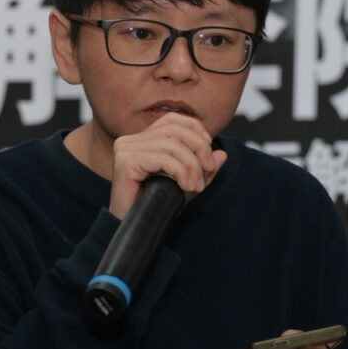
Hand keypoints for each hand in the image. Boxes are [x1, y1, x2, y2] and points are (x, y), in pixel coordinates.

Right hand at [109, 113, 226, 218]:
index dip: (196, 131)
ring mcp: (126, 149)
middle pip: (175, 130)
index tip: (208, 154)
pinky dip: (180, 171)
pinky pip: (162, 158)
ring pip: (171, 145)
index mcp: (143, 139)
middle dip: (199, 149)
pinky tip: (185, 187)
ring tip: (196, 186)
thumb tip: (222, 154)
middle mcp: (131, 140)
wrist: (133, 228)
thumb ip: (203, 168)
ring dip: (192, 166)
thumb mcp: (186, 184)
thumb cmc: (156, 206)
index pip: (173, 120)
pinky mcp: (125, 161)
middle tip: (208, 171)